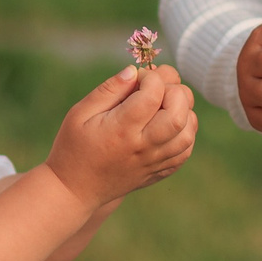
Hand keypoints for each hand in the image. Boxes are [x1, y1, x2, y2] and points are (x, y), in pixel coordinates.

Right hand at [46, 64, 197, 206]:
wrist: (75, 189)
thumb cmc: (74, 146)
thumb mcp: (80, 112)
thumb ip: (109, 90)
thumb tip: (134, 71)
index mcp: (122, 129)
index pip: (153, 94)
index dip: (151, 77)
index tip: (138, 78)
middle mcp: (143, 147)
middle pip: (178, 114)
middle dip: (174, 90)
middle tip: (156, 88)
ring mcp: (154, 162)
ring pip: (188, 133)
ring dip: (184, 111)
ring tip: (165, 103)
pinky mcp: (160, 172)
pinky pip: (185, 151)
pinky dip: (186, 131)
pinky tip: (169, 123)